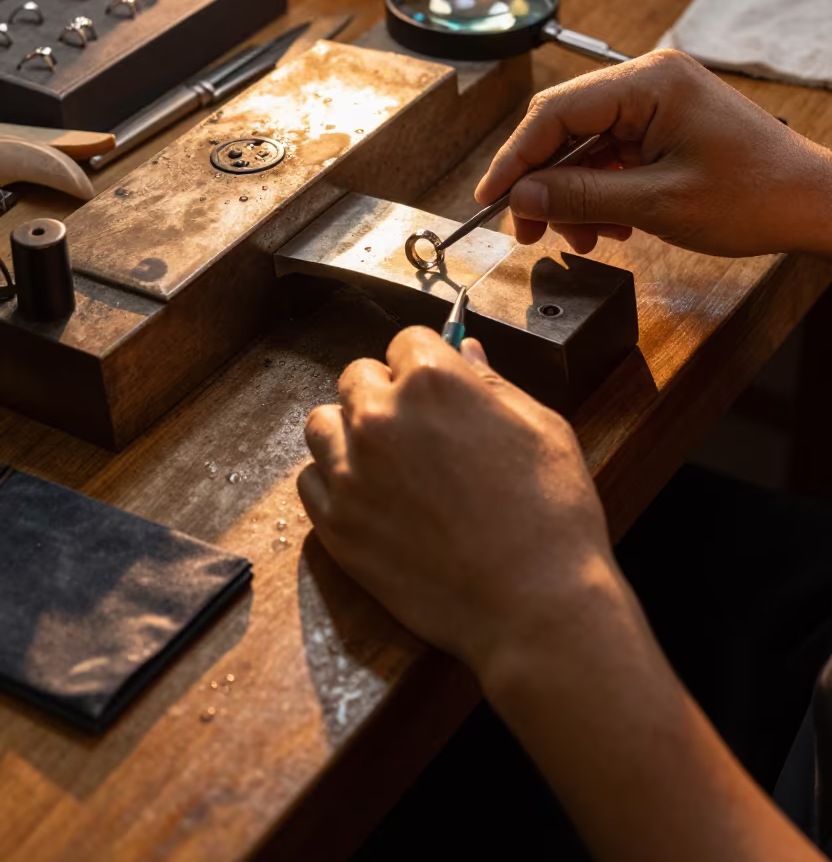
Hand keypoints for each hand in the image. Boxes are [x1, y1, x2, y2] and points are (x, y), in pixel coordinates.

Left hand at [298, 327, 612, 676]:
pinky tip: (369, 497)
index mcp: (433, 382)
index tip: (435, 384)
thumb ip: (490, 382)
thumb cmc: (551, 515)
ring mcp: (350, 472)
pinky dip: (333, 482)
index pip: (407, 342)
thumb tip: (464, 351)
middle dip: (384, 392)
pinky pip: (309, 481)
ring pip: (322, 424)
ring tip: (385, 461)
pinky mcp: (336, 525)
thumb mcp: (538, 428)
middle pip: (357, 377)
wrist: (535, 606)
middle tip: (416, 427)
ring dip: (348, 432)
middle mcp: (380, 418)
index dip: (426, 362)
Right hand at [476, 49, 831, 257]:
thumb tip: (520, 198)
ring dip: (574, 194)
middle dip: (544, 183)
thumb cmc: (753, 196)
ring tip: (586, 238)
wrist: (811, 204)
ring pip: (586, 145)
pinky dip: (601, 190)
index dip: (515, 159)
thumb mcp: (657, 204)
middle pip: (565, 126)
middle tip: (530, 232)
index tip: (490, 199)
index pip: (555, 113)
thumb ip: (580, 196)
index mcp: (648, 82)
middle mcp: (649, 79)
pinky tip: (610, 224)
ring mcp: (658, 100)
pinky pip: (612, 152)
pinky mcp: (665, 122)